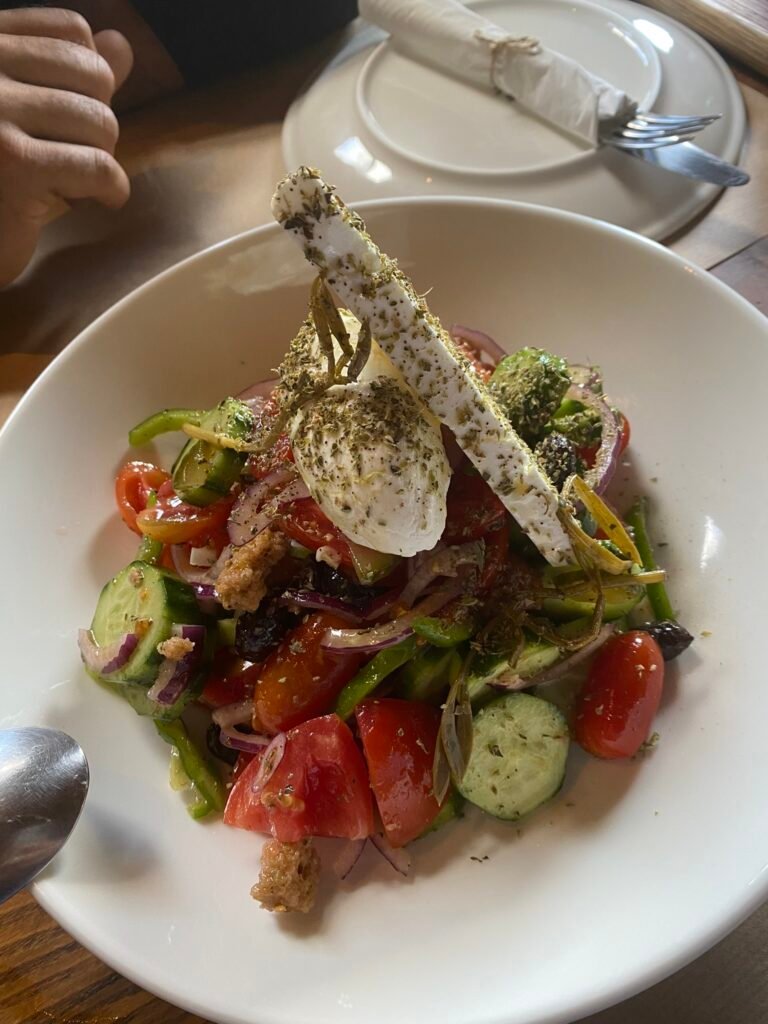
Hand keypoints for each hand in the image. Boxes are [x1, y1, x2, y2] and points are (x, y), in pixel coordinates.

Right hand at [0, 7, 133, 286]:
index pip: (71, 31)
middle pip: (94, 76)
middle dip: (98, 125)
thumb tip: (120, 44)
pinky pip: (98, 167)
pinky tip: (104, 200)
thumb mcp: (30, 112)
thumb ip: (70, 76)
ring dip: (101, 159)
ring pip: (100, 122)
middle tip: (73, 158)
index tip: (71, 119)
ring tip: (71, 180)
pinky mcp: (14, 164)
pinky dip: (112, 189)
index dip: (90, 79)